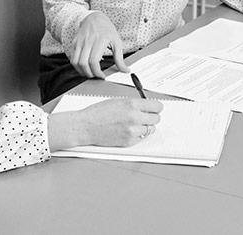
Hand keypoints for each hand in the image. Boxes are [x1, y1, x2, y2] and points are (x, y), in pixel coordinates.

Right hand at [48, 98, 163, 149]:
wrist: (85, 126)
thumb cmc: (98, 113)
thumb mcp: (117, 101)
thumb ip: (134, 104)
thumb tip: (147, 106)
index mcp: (132, 104)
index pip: (157, 106)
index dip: (156, 107)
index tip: (155, 108)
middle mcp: (134, 117)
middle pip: (156, 118)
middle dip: (152, 116)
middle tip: (145, 116)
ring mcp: (132, 131)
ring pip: (151, 129)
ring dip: (145, 126)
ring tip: (134, 124)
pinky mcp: (129, 141)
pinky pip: (142, 138)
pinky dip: (138, 135)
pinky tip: (128, 130)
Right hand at [70, 12, 129, 78]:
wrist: (94, 18)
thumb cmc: (106, 29)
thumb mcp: (117, 42)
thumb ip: (120, 58)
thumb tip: (125, 70)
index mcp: (99, 41)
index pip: (93, 61)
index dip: (97, 72)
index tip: (102, 76)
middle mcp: (87, 41)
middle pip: (83, 63)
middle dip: (89, 74)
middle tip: (95, 76)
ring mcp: (79, 42)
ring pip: (75, 62)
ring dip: (81, 71)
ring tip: (89, 73)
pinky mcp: (74, 43)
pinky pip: (72, 58)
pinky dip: (77, 66)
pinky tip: (84, 67)